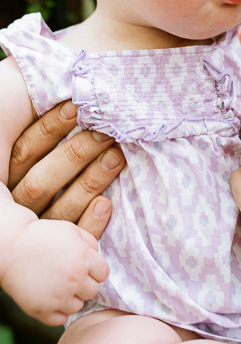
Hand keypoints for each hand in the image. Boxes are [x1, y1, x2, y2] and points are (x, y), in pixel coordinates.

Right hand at [0, 219, 108, 324]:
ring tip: (57, 285)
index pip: (103, 274)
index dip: (93, 269)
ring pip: (77, 306)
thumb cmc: (41, 236)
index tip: (82, 265)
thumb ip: (91, 242)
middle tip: (68, 275)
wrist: (9, 248)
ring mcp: (57, 297)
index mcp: (84, 260)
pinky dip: (57, 311)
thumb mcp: (71, 230)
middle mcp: (74, 280)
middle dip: (83, 284)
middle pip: (92, 291)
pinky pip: (60, 319)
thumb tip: (98, 257)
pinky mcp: (41, 310)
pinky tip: (50, 298)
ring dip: (71, 298)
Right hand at [9, 101, 123, 238]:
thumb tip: (70, 99)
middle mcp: (16, 208)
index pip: (23, 152)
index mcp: (6, 181)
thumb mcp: (36, 158)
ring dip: (89, 182)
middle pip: (42, 181)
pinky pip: (73, 241)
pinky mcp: (59, 254)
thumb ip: (43, 139)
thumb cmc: (46, 173)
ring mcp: (36, 235)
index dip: (49, 129)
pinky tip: (106, 204)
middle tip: (107, 132)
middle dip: (75, 154)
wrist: (42, 245)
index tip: (76, 108)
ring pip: (58, 211)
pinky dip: (90, 224)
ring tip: (116, 157)